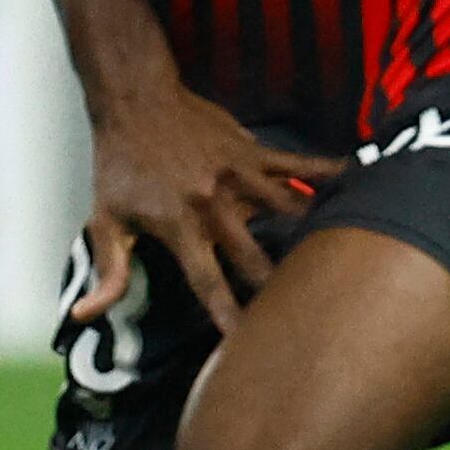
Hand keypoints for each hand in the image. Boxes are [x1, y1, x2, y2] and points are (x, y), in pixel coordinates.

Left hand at [78, 81, 339, 325]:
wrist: (135, 101)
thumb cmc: (119, 164)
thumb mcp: (106, 220)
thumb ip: (108, 274)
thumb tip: (87, 315)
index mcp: (179, 227)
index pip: (209, 284)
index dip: (230, 317)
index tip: (249, 348)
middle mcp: (214, 205)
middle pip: (258, 257)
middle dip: (281, 289)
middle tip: (310, 316)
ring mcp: (240, 176)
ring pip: (291, 213)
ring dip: (316, 236)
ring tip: (348, 260)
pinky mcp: (254, 152)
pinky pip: (300, 164)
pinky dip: (330, 173)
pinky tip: (363, 183)